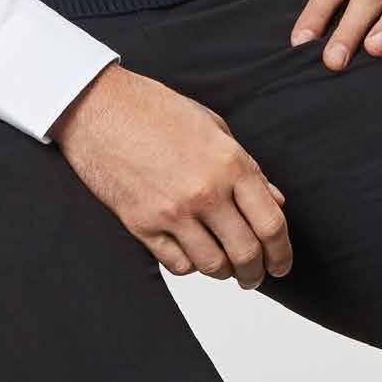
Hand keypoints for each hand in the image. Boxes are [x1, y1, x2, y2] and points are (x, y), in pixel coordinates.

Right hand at [49, 61, 291, 288]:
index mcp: (229, 161)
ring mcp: (172, 211)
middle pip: (246, 253)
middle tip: (255, 276)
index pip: (271, 224)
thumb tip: (276, 200)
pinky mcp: (142, 225)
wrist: (98, 105)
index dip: (283, 252)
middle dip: (256, 272)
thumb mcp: (211, 125)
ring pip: (213, 266)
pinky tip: (190, 253)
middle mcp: (205, 190)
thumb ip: (247, 165)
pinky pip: (178, 264)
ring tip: (223, 266)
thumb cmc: (154, 108)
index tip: (282, 264)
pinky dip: (189, 265)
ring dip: (223, 272)